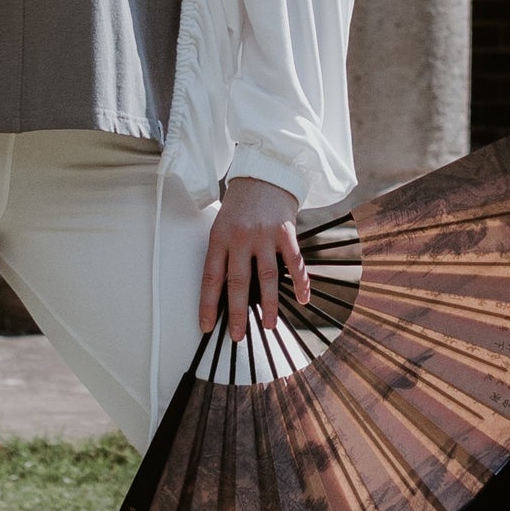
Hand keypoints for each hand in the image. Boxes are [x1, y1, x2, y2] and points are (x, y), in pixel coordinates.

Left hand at [199, 176, 309, 343]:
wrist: (264, 173)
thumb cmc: (240, 204)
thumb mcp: (222, 224)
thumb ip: (224, 253)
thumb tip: (226, 292)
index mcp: (219, 238)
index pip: (210, 278)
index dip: (208, 305)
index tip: (206, 327)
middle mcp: (240, 238)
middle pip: (237, 282)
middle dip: (237, 313)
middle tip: (238, 336)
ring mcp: (264, 235)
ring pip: (267, 277)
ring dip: (269, 305)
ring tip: (270, 325)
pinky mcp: (285, 231)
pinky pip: (294, 262)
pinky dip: (300, 282)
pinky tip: (303, 299)